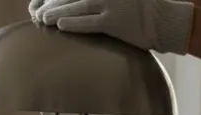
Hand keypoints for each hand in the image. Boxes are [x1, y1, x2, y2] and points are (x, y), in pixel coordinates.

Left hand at [33, 0, 195, 54]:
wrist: (164, 20)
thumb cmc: (141, 10)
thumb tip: (75, 3)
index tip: (42, 1)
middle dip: (52, 3)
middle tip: (37, 11)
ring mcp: (111, 5)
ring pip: (76, 7)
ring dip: (56, 12)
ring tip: (42, 19)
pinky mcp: (114, 22)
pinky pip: (89, 22)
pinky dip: (73, 23)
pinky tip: (60, 26)